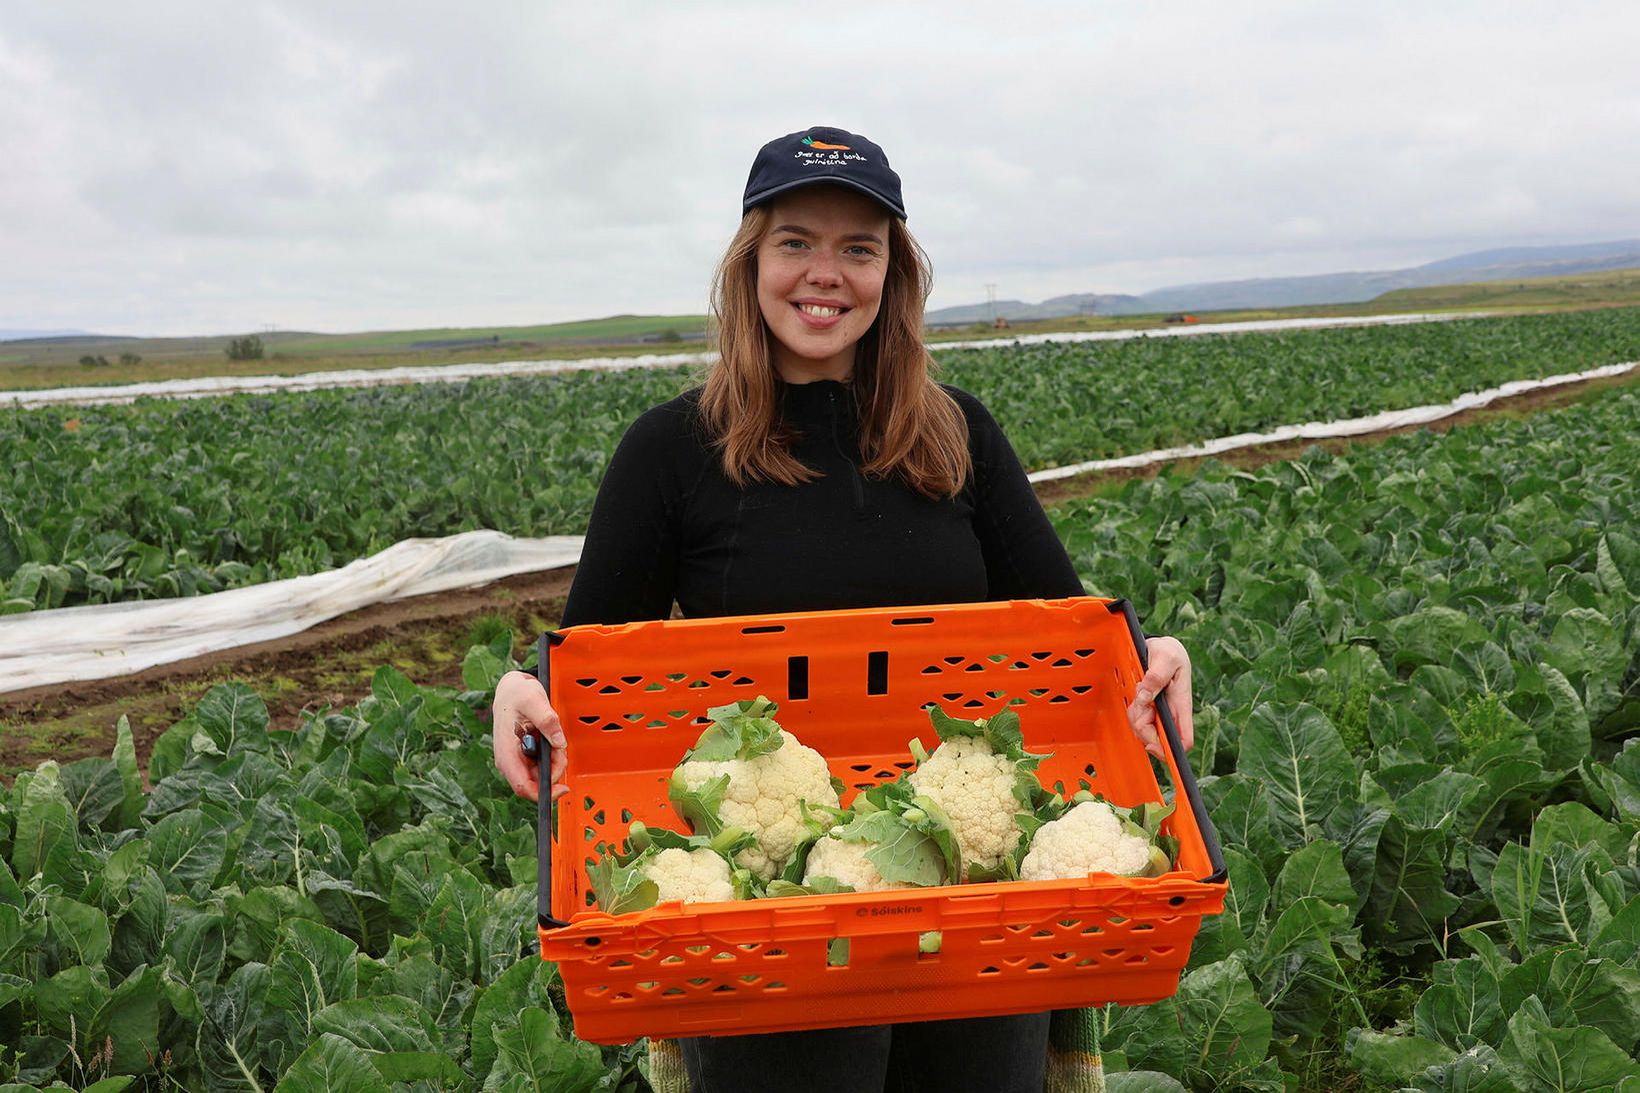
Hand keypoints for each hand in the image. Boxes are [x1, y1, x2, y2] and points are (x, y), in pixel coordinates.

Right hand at [491, 670, 568, 800]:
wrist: (511, 690)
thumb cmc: (517, 694)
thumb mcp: (533, 700)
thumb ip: (547, 720)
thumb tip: (560, 742)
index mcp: (506, 753)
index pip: (522, 786)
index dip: (543, 793)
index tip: (562, 788)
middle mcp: (509, 761)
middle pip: (535, 784)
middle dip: (554, 771)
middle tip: (560, 750)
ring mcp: (516, 760)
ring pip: (541, 776)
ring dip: (554, 763)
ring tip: (554, 739)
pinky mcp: (524, 757)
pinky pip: (542, 767)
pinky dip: (552, 758)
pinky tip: (552, 742)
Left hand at [1126, 636, 1194, 760]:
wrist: (1160, 649)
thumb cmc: (1169, 653)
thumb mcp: (1166, 657)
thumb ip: (1157, 676)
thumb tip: (1146, 696)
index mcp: (1182, 704)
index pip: (1185, 738)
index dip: (1171, 750)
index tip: (1154, 746)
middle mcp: (1171, 713)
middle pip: (1158, 739)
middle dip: (1144, 728)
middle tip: (1142, 704)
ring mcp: (1159, 713)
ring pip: (1144, 731)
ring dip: (1137, 716)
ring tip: (1142, 692)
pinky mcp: (1148, 710)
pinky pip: (1136, 720)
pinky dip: (1133, 711)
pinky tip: (1138, 695)